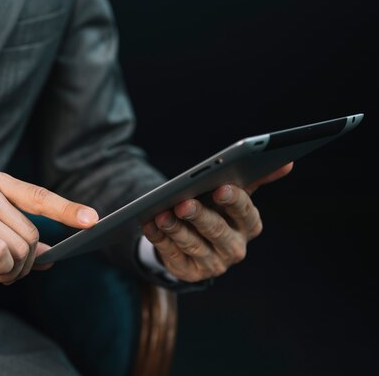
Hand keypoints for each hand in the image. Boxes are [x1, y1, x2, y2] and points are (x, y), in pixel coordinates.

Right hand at [0, 169, 97, 283]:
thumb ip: (12, 231)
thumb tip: (49, 256)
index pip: (39, 195)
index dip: (67, 209)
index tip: (92, 220)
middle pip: (33, 232)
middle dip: (28, 261)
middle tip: (8, 271)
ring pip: (21, 247)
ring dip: (13, 270)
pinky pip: (2, 256)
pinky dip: (0, 271)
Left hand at [142, 163, 292, 281]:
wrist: (196, 240)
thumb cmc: (216, 209)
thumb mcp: (234, 194)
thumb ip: (255, 178)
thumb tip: (286, 162)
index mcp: (249, 225)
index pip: (245, 213)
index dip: (233, 201)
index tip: (220, 188)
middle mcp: (234, 248)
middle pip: (217, 231)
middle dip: (199, 216)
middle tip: (183, 203)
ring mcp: (212, 264)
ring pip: (192, 244)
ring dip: (175, 229)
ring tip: (160, 214)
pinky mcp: (189, 273)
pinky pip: (171, 255)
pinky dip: (159, 239)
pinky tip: (149, 224)